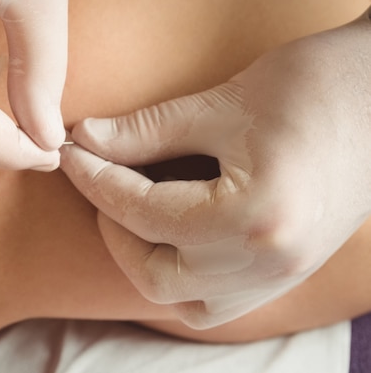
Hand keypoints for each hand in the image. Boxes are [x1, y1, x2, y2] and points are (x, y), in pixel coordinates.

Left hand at [60, 9, 370, 328]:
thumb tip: (85, 140)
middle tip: (98, 185)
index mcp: (254, 219)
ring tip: (132, 212)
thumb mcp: (221, 103)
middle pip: (156, 275)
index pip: (143, 213)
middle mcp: (268, 264)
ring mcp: (281, 277)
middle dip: (114, 230)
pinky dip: (181, 274)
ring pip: (185, 300)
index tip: (71, 154)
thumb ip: (145, 131)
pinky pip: (216, 300)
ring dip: (146, 260)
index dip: (95, 180)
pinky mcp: (287, 273)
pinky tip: (171, 234)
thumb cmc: (315, 86)